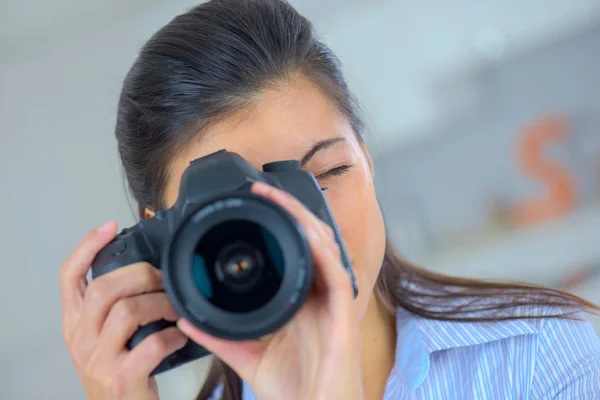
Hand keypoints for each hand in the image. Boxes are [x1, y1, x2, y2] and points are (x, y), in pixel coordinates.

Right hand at [59, 221, 187, 399]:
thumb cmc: (119, 371)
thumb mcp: (105, 336)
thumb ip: (114, 306)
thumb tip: (146, 269)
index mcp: (75, 324)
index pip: (69, 276)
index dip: (87, 247)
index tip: (109, 226)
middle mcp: (79, 340)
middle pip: (103, 288)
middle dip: (141, 274)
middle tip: (164, 278)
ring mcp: (97, 360)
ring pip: (128, 311)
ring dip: (161, 303)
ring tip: (177, 308)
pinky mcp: (120, 378)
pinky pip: (151, 344)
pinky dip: (173, 335)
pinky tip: (181, 336)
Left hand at [178, 182, 364, 399]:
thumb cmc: (292, 388)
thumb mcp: (248, 354)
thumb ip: (219, 334)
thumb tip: (185, 318)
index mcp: (301, 299)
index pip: (292, 250)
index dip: (277, 223)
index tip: (249, 204)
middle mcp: (320, 294)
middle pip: (310, 238)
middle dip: (289, 209)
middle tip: (262, 189)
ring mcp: (333, 302)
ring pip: (325, 245)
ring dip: (302, 217)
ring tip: (276, 196)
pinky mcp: (345, 314)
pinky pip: (336, 272)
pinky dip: (320, 247)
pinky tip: (302, 229)